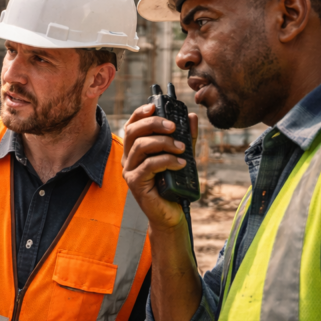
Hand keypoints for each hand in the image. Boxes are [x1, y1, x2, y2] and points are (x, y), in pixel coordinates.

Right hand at [122, 103, 198, 229]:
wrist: (171, 213)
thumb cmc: (174, 185)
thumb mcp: (182, 156)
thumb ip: (186, 137)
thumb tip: (192, 117)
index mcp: (135, 149)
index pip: (131, 125)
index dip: (140, 113)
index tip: (155, 107)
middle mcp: (128, 158)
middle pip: (133, 132)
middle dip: (154, 124)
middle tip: (173, 127)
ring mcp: (129, 171)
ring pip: (141, 146)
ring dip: (164, 143)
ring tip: (181, 148)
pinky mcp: (134, 183)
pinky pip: (149, 165)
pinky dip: (167, 161)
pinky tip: (180, 163)